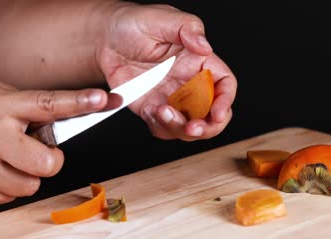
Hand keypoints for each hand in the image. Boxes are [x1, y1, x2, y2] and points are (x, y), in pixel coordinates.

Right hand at [0, 76, 115, 204]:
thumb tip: (73, 114)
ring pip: (28, 186)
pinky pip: (8, 197)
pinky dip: (9, 187)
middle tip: (44, 152)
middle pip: (46, 163)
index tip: (102, 99)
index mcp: (5, 106)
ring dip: (29, 176)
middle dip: (52, 161)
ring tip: (14, 159)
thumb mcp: (1, 95)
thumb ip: (31, 108)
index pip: (49, 104)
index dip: (79, 102)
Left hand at [96, 3, 236, 140]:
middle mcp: (189, 84)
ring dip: (178, 128)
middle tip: (192, 128)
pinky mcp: (153, 109)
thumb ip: (188, 28)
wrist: (104, 39)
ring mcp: (172, 99)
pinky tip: (150, 112)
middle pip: (212, 114)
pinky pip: (163, 129)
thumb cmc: (135, 24)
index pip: (224, 85)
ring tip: (161, 111)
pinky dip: (160, 128)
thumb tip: (205, 46)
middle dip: (207, 127)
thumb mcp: (163, 18)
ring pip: (188, 127)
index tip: (217, 113)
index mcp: (200, 62)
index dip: (225, 101)